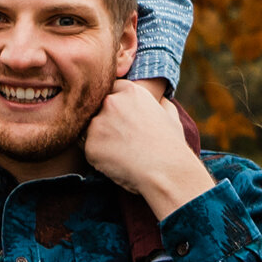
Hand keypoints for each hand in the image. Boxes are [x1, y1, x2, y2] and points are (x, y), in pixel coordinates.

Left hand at [84, 81, 212, 218]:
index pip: (112, 91)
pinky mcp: (90, 145)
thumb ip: (160, 103)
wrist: (166, 170)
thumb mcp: (171, 116)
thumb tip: (160, 100)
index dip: (117, 107)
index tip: (124, 121)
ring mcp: (98, 123)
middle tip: (122, 140)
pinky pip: (89, 150)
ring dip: (101, 140)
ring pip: (91, 130)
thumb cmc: (172, 145)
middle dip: (106, 122)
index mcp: (130, 91)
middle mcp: (111, 102)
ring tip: (122, 154)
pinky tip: (117, 164)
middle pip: (98, 109)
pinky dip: (99, 158)